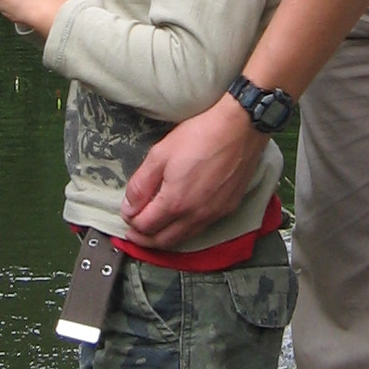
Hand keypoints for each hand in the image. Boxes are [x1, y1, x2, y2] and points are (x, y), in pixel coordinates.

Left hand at [119, 94, 259, 247]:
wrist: (240, 128)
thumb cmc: (201, 136)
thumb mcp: (160, 154)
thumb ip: (141, 184)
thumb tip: (129, 206)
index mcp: (175, 202)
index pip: (145, 226)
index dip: (132, 223)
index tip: (127, 215)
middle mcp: (195, 215)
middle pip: (163, 241)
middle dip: (144, 239)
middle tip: (134, 234)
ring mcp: (214, 214)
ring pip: (183, 239)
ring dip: (164, 238)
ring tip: (153, 231)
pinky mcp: (228, 209)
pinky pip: (201, 229)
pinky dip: (185, 231)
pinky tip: (180, 221)